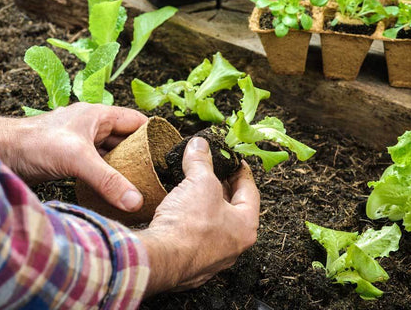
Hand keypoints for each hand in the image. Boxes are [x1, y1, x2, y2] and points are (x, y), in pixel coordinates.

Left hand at [0, 103, 146, 211]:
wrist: (2, 153)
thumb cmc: (35, 144)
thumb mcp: (78, 160)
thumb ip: (108, 180)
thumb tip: (136, 201)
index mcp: (99, 115)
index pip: (137, 121)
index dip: (154, 134)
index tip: (167, 153)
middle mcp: (92, 126)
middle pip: (126, 139)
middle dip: (141, 155)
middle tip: (156, 174)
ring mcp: (81, 142)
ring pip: (112, 153)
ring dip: (124, 167)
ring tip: (141, 184)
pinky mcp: (71, 158)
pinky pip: (98, 165)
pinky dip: (108, 175)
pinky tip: (115, 189)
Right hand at [137, 137, 259, 295]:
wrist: (161, 259)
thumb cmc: (189, 224)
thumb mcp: (199, 182)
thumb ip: (201, 161)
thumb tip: (199, 144)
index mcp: (245, 226)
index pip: (250, 192)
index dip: (241, 172)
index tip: (234, 161)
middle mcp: (233, 246)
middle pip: (232, 209)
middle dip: (221, 188)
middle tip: (212, 171)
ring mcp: (212, 259)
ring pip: (213, 225)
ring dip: (205, 206)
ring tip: (193, 188)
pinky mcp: (191, 265)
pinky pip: (195, 238)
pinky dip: (190, 223)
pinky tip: (178, 212)